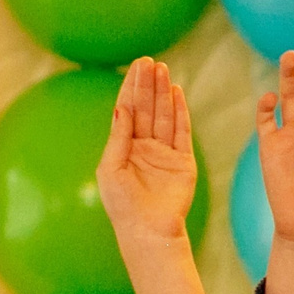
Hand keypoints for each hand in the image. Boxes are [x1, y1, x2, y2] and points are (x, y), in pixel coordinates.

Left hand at [97, 57, 197, 246]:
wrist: (148, 231)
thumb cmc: (122, 205)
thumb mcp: (111, 168)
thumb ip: (118, 136)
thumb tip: (121, 106)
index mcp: (124, 148)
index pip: (127, 111)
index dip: (131, 88)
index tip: (136, 67)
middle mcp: (144, 147)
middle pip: (146, 108)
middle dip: (147, 85)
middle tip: (150, 62)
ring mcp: (164, 153)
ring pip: (164, 115)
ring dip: (163, 92)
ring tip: (163, 69)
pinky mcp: (182, 161)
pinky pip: (181, 130)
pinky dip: (179, 111)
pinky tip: (176, 93)